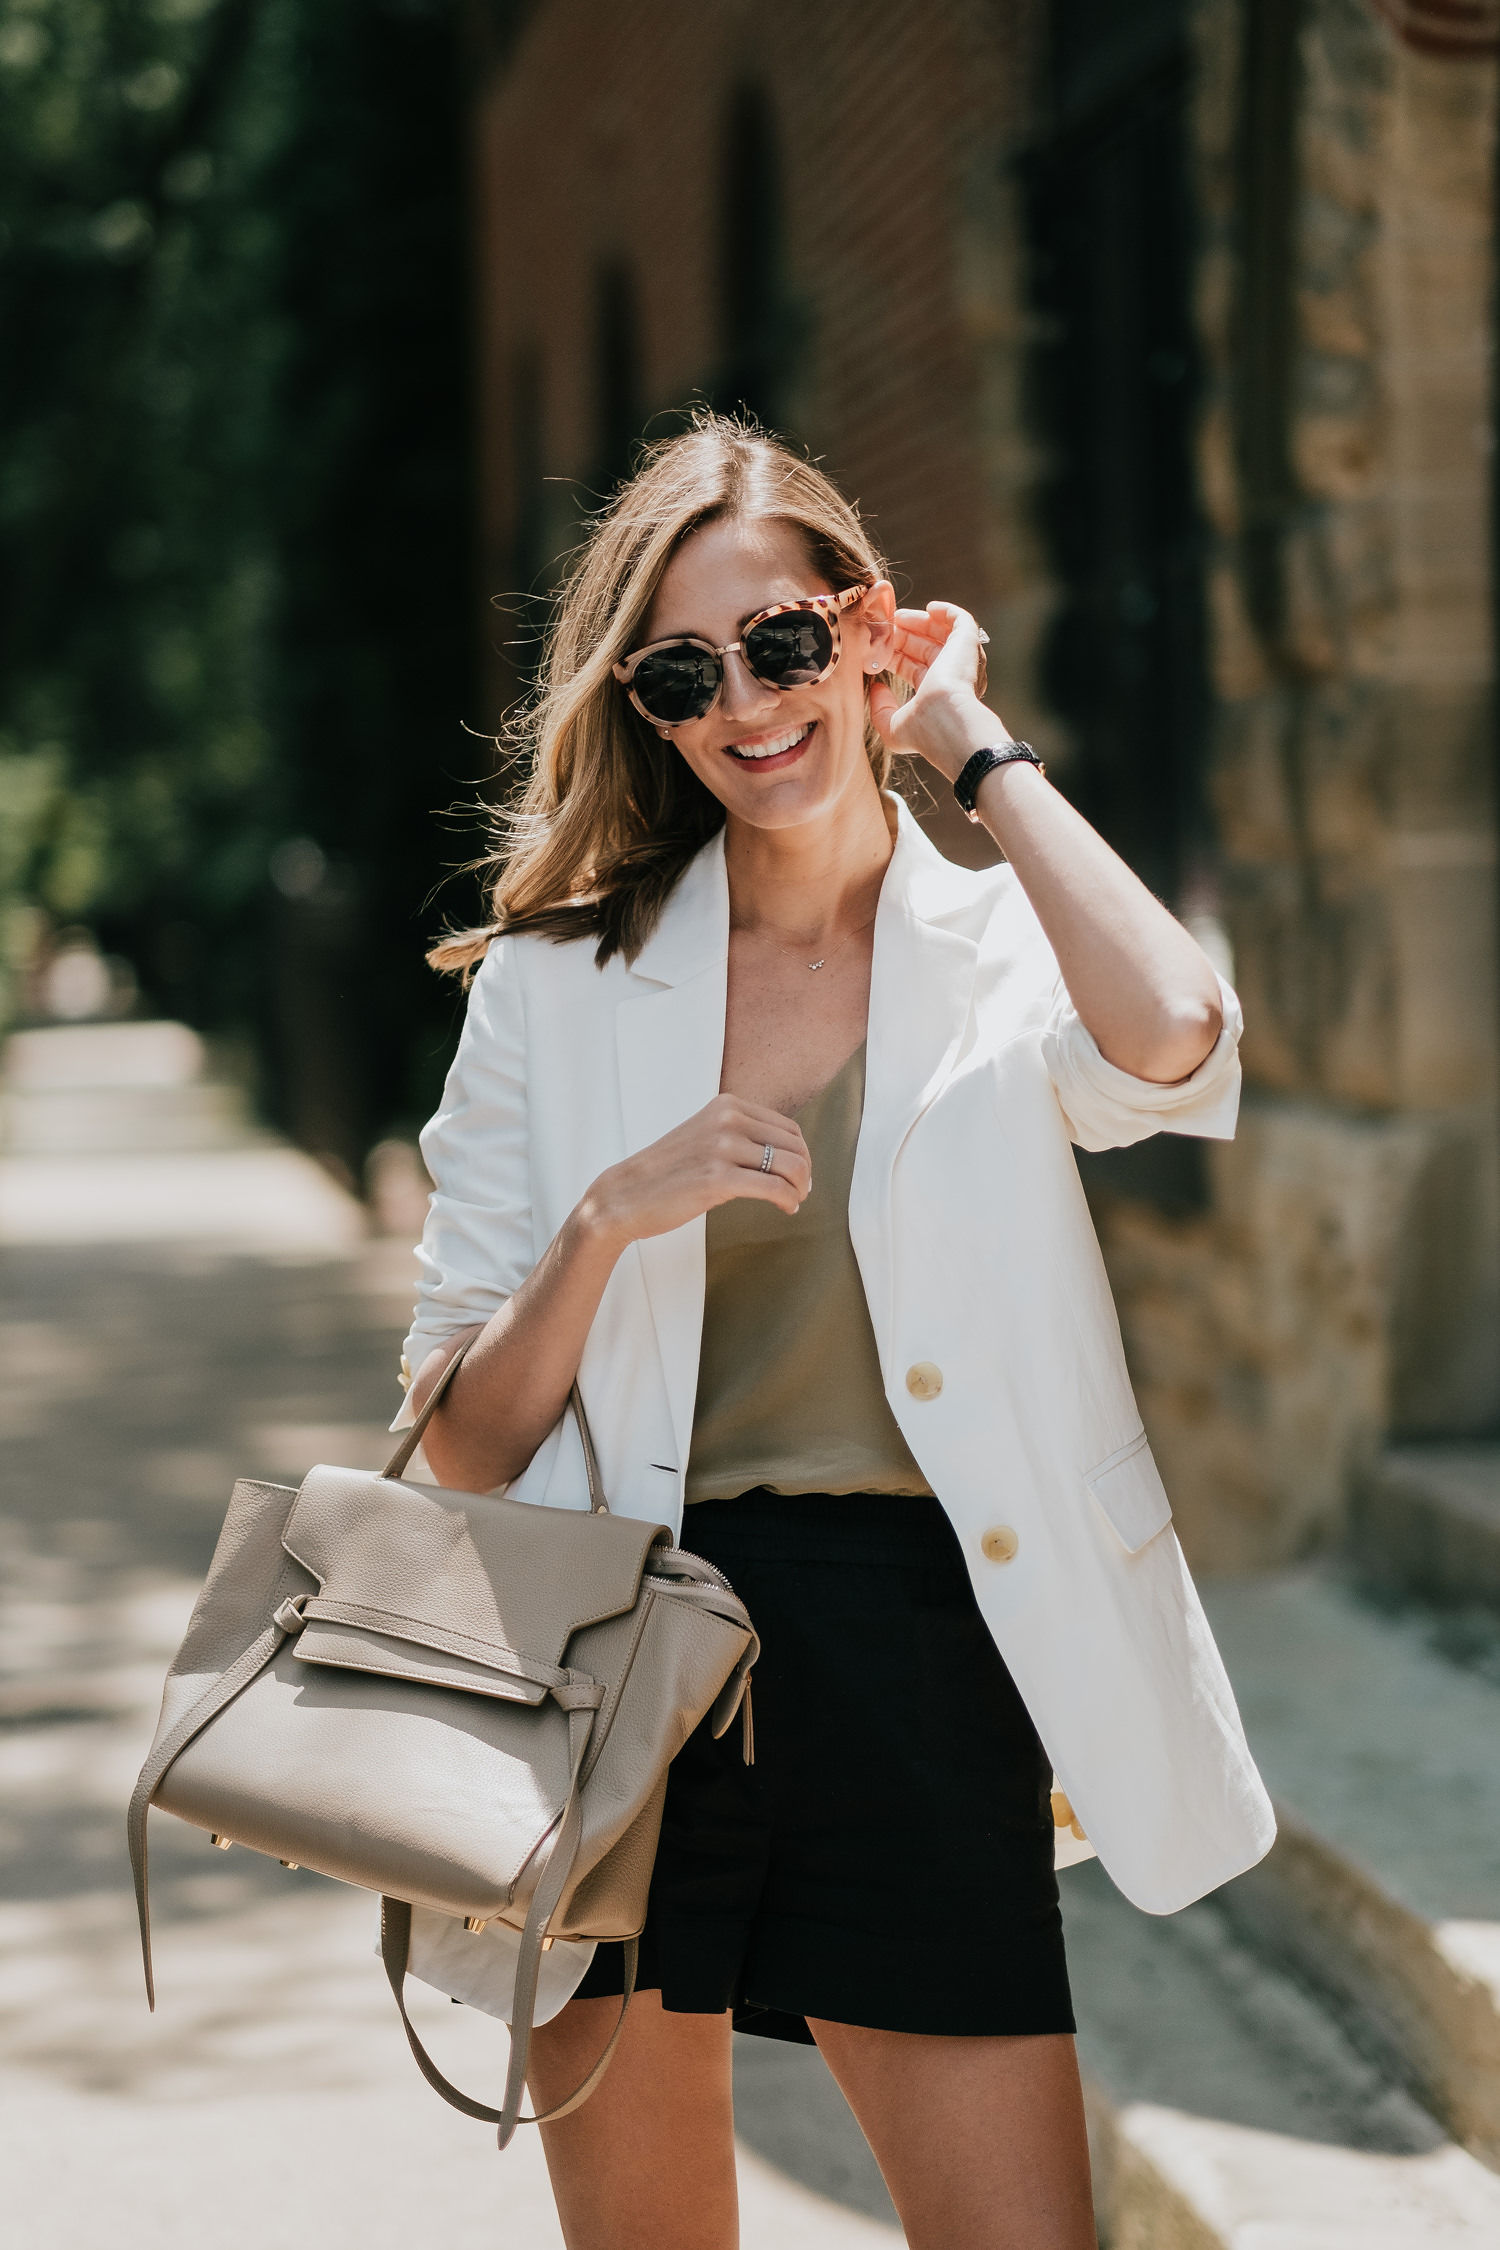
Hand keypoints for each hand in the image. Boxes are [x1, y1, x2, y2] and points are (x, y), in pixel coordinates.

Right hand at [582, 1094, 811, 1250]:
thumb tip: (785, 1153)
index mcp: (726, 1105)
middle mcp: (727, 1119)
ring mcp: (722, 1147)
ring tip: (792, 1202)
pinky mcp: (718, 1179)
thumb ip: (739, 1135)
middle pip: (794, 1146)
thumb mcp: (705, 1136)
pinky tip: (785, 1209)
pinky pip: (775, 1189)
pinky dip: (788, 1201)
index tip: (798, 1175)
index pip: (787, 1128)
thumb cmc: (667, 1172)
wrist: (625, 1195)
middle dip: (804, 1173)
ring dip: (799, 1188)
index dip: (801, 1154)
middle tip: (799, 1192)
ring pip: (790, 1166)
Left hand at [869, 601, 1003, 781]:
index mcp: (933, 694)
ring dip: (918, 622)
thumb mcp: (892, 726)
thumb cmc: (922, 730)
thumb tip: (876, 687)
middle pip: (923, 647)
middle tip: (881, 626)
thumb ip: (880, 709)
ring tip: (896, 616)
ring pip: (939, 633)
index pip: (912, 667)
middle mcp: (948, 676)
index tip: (874, 645)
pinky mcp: (967, 643)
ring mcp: (959, 659)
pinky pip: (961, 620)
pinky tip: (929, 608)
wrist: (946, 720)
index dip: (893, 654)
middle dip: (901, 636)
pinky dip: (946, 611)